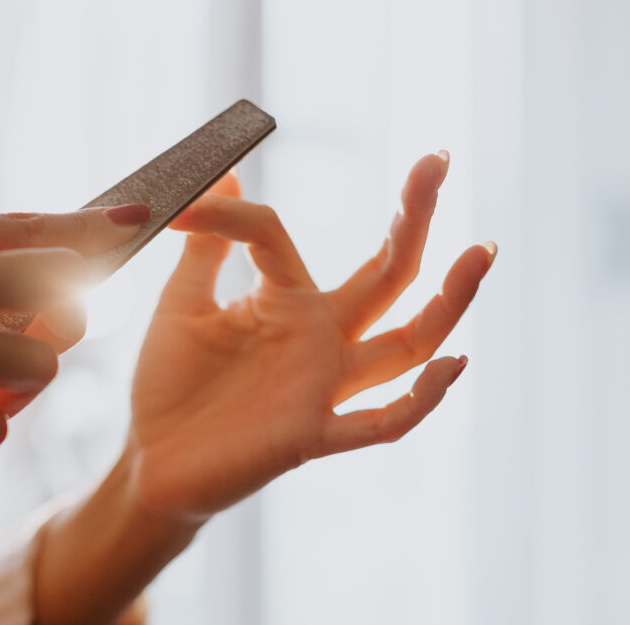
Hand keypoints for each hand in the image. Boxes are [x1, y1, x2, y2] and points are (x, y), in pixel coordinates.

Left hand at [126, 154, 495, 522]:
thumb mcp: (183, 304)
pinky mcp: (313, 434)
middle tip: (438, 158)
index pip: (278, 236)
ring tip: (480, 252)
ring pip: (407, 343)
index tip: (188, 196)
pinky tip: (452, 364)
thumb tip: (226, 175)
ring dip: (449, 301)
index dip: (233, 214)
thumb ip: (208, 246)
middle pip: (387, 275)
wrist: (149, 461)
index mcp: (284, 303)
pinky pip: (383, 422)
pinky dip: (420, 399)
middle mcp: (318, 338)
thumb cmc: (168, 385)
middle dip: (414, 218)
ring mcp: (323, 385)